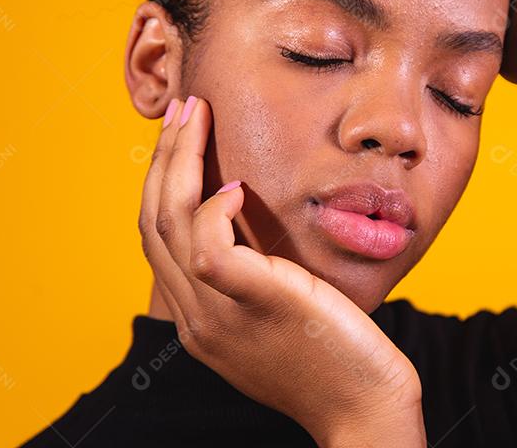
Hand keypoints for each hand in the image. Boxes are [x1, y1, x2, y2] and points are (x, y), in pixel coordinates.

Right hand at [139, 95, 425, 446]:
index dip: (162, 181)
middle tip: (184, 109)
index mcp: (197, 318)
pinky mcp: (254, 304)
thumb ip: (253, 277)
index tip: (182, 137)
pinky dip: (212, 208)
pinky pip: (209, 248)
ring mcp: (218, 316)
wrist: (364, 408)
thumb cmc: (335, 356)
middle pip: (153, 222)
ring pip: (170, 223)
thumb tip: (251, 224)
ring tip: (198, 116)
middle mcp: (195, 318)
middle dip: (163, 158)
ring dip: (179, 161)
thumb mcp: (278, 314)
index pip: (157, 239)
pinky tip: (236, 185)